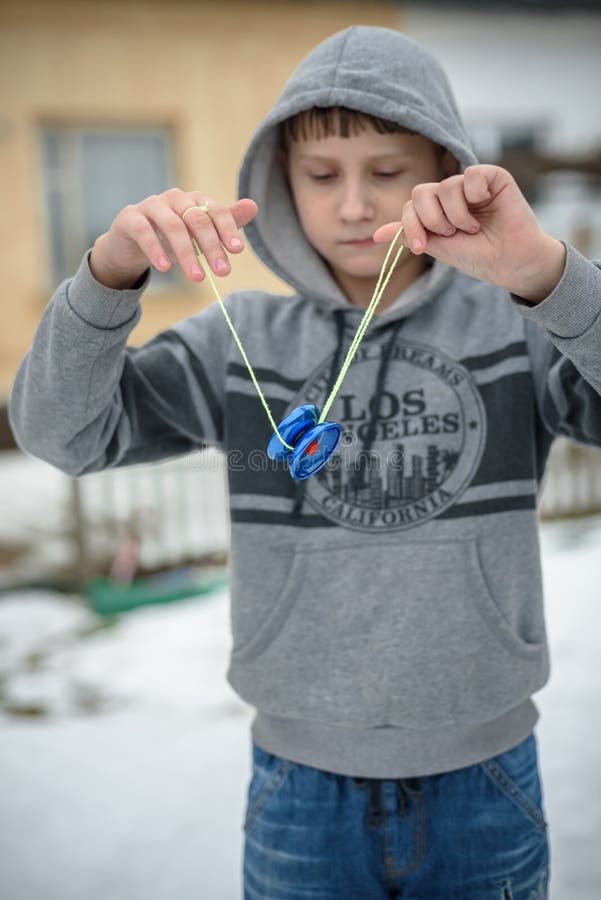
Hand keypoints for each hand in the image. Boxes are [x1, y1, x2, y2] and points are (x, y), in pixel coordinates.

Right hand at [90, 188, 257, 288]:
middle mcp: (174, 198)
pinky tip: (165, 268)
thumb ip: (225, 222)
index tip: (237, 250)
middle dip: (211, 246)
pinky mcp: (129, 218)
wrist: (132, 244)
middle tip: (223, 272)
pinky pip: (144, 231)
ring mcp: (151, 205)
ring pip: (172, 225)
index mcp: (194, 200)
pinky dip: (155, 249)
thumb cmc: (171, 238)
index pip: (215, 211)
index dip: (227, 229)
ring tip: (198, 277)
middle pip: (196, 219)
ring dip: (187, 253)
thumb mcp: (199, 235)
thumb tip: (253, 206)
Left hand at [373, 165, 565, 302]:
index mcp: (436, 210)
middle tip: (451, 234)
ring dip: (456, 215)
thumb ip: (411, 235)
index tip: (421, 247)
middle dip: (431, 220)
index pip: (410, 206)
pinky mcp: (492, 176)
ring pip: (446, 187)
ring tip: (473, 227)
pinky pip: (471, 175)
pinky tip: (487, 205)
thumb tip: (377, 235)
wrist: (510, 262)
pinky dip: (475, 194)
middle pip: (421, 192)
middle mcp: (451, 195)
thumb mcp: (438, 248)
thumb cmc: (478, 257)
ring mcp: (471, 184)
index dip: (412, 225)